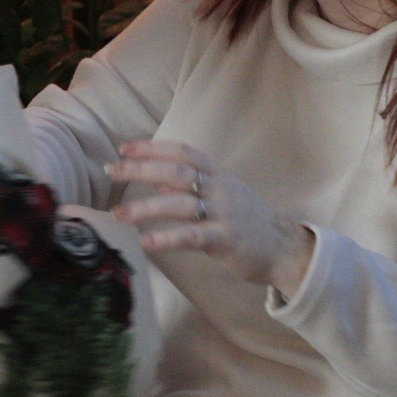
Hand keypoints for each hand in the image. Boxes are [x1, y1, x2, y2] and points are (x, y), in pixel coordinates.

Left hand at [106, 140, 314, 293]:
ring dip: (145, 207)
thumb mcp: (220, 196)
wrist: (285, 249)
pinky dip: (167, 238)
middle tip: (111, 171)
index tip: (123, 148)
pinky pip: (192, 236)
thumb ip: (190, 188)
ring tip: (118, 214)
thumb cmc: (247, 221)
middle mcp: (220, 187)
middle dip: (140, 169)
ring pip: (180, 203)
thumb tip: (156, 181)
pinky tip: (146, 241)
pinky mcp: (226, 239)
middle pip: (176, 172)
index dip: (152, 147)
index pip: (182, 152)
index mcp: (217, 174)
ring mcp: (224, 212)